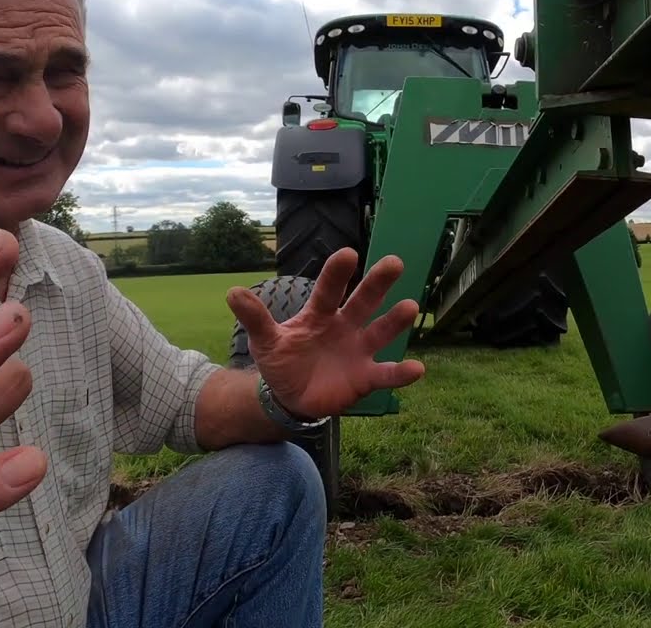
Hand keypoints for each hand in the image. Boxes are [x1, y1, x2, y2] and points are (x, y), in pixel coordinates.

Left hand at [226, 248, 425, 419]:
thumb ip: (255, 318)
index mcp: (320, 314)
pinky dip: (401, 372)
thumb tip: (232, 292)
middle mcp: (345, 325)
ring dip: (396, 320)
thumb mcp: (265, 340)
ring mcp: (358, 350)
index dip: (338, 273)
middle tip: (394, 262)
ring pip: (381, 331)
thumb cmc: (283, 360)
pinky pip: (386, 374)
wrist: (291, 396)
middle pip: (364, 301)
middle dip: (378, 282)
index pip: (329, 289)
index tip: (348, 254)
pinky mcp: (366, 376)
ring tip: (410, 307)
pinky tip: (417, 368)